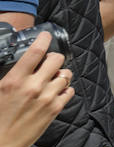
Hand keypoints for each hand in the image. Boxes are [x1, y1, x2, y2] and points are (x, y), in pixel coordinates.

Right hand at [0, 31, 73, 146]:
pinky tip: (56, 92)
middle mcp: (33, 86)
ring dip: (60, 74)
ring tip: (52, 78)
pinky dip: (65, 89)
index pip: (36, 51)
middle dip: (54, 58)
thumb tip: (20, 65)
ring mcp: (47, 98)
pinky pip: (69, 91)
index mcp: (14, 80)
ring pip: (66, 74)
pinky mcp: (55, 110)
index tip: (46, 36)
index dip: (44, 39)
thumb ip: (11, 76)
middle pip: (57, 59)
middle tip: (48, 62)